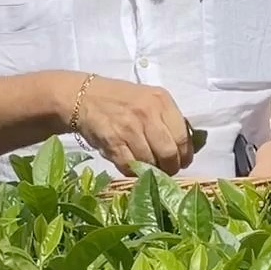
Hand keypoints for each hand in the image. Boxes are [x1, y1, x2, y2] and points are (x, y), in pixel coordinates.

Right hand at [71, 74, 192, 175]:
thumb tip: (186, 148)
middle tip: (167, 169)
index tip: (182, 161)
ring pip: (150, 162)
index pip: (183, 137)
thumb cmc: (121, 99)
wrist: (84, 97)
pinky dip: (134, 172)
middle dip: (171, 167)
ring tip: (149, 167)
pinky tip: (133, 166)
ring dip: (151, 170)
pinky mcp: (112, 142)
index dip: (185, 155)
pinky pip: (130, 166)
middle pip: (169, 153)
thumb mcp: (150, 99)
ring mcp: (128, 129)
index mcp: (161, 101)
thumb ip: (168, 119)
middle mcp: (146, 114)